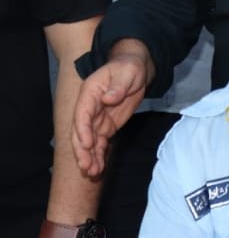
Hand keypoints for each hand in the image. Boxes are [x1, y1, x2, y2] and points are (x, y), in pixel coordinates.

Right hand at [72, 54, 148, 175]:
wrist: (135, 70)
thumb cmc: (129, 68)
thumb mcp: (128, 71)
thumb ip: (118, 85)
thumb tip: (108, 98)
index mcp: (89, 93)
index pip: (82, 114)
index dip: (83, 130)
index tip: (88, 143)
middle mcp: (88, 108)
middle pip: (80, 132)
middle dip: (82, 150)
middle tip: (86, 166)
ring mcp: (96, 119)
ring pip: (89, 141)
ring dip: (89, 157)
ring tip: (93, 172)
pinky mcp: (105, 127)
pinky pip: (99, 143)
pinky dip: (98, 156)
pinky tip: (99, 168)